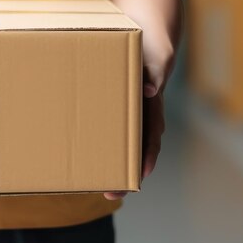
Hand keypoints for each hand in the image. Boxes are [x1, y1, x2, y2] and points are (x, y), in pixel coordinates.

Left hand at [103, 61, 167, 200]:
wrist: (146, 49)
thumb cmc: (150, 58)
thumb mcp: (154, 64)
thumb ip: (154, 76)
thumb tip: (151, 90)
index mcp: (152, 114)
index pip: (151, 143)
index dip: (146, 161)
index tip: (140, 177)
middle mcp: (142, 122)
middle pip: (135, 154)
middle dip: (125, 175)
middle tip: (112, 194)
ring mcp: (129, 120)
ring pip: (122, 149)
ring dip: (112, 167)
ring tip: (98, 187)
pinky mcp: (115, 115)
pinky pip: (109, 136)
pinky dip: (102, 150)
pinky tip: (87, 161)